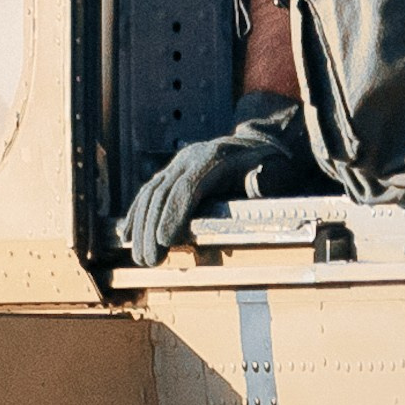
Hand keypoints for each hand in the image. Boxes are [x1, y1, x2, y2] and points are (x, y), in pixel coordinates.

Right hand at [123, 136, 275, 266]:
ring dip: (140, 226)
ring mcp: (177, 164)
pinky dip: (136, 214)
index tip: (164, 242)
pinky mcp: (172, 172)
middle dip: (151, 228)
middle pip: (162, 193)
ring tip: (138, 257)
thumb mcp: (277, 170)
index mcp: (214, 157)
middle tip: (148, 261)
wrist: (259, 143)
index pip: (187, 187)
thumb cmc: (272, 164)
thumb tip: (259, 183)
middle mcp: (189, 158)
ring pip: (150, 194)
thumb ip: (268, 179)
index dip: (174, 214)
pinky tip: (127, 235)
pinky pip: (148, 192)